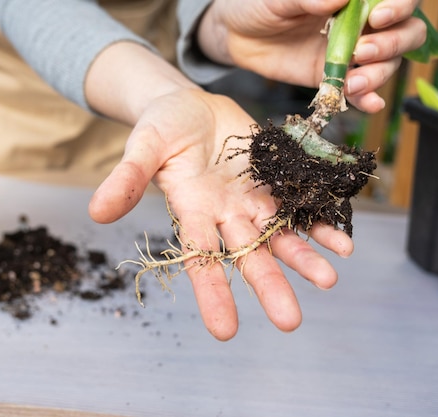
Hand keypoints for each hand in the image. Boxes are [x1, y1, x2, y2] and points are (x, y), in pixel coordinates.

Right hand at [88, 87, 352, 339]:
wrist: (191, 106)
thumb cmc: (161, 128)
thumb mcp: (142, 147)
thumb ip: (126, 178)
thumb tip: (95, 211)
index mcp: (192, 212)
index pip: (200, 258)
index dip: (212, 292)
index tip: (225, 330)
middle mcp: (225, 215)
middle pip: (249, 255)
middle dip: (270, 285)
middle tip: (290, 321)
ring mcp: (252, 200)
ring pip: (280, 235)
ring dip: (303, 258)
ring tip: (329, 279)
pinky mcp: (273, 180)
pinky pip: (300, 205)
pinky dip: (320, 222)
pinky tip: (342, 241)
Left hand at [197, 0, 426, 112]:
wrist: (237, 34)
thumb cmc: (261, 4)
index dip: (400, 5)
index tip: (378, 16)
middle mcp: (363, 24)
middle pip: (406, 33)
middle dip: (393, 44)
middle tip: (364, 50)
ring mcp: (352, 53)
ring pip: (387, 64)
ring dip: (378, 74)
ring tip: (353, 82)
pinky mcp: (334, 77)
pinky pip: (360, 90)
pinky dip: (369, 98)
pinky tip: (370, 104)